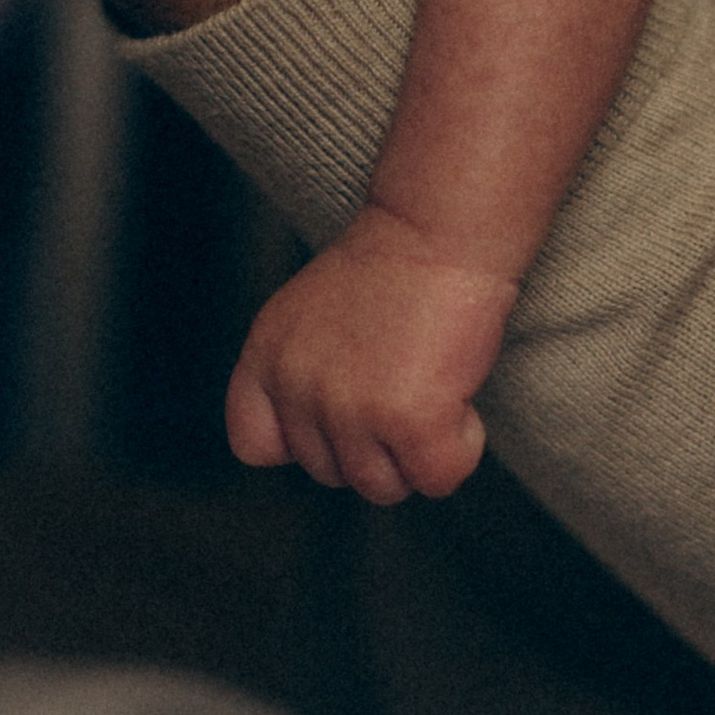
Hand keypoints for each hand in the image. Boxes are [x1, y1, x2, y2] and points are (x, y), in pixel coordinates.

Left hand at [225, 200, 516, 502]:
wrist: (440, 226)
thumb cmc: (395, 262)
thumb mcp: (313, 313)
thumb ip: (302, 372)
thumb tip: (329, 438)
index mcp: (268, 357)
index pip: (254, 443)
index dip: (305, 440)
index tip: (342, 413)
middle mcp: (300, 387)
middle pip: (332, 474)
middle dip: (375, 442)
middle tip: (406, 378)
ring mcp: (351, 408)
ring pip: (384, 488)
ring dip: (418, 449)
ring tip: (433, 382)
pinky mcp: (410, 420)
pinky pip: (438, 478)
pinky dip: (460, 447)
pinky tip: (459, 395)